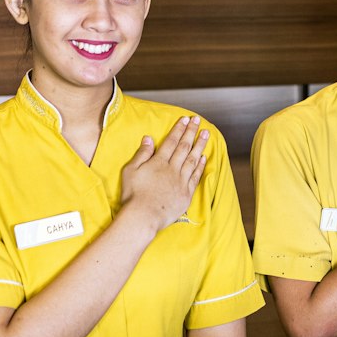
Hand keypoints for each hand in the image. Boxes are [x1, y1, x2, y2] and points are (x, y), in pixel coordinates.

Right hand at [120, 116, 208, 234]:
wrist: (143, 217)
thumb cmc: (133, 195)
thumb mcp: (130, 171)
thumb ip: (142, 154)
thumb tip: (148, 138)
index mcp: (159, 162)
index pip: (171, 141)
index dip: (179, 129)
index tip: (185, 119)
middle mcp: (172, 169)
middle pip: (184, 147)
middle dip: (191, 132)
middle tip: (198, 121)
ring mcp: (181, 181)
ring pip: (193, 159)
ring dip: (200, 145)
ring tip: (206, 134)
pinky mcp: (186, 194)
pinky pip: (196, 177)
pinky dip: (200, 166)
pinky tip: (203, 158)